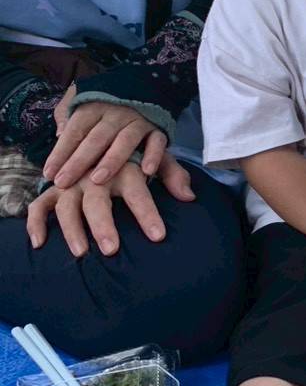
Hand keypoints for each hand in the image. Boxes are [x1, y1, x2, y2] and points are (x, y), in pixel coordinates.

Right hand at [27, 156, 194, 256]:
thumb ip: (173, 175)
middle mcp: (95, 175)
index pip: (138, 192)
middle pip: (98, 201)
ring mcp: (71, 182)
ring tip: (82, 254)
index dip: (147, 214)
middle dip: (104, 225)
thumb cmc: (134, 154)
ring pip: (67, 205)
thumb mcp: (156, 157)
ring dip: (73, 229)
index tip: (158, 236)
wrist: (100, 132)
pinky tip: (40, 245)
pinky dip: (35, 224)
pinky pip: (39, 206)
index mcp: (124, 168)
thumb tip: (190, 196)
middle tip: (113, 250)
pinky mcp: (54, 189)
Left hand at [44, 92, 168, 188]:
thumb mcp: (78, 98)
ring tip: (97, 180)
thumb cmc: (102, 101)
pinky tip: (146, 172)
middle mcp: (115, 113)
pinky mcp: (157, 128)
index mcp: (93, 107)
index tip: (49, 174)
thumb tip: (59, 134)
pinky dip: (154, 155)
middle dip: (79, 161)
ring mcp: (138, 120)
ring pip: (124, 141)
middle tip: (64, 182)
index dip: (61, 152)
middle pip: (96, 139)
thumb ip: (66, 114)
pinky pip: (157, 141)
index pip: (74, 131)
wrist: (141, 83)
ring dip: (112, 160)